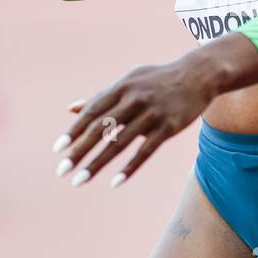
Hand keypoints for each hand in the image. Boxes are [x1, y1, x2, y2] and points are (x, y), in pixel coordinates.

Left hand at [51, 54, 221, 187]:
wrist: (199, 74)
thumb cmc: (158, 79)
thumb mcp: (129, 81)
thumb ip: (101, 96)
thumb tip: (71, 108)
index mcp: (122, 87)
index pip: (92, 112)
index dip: (74, 131)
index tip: (58, 149)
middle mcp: (134, 100)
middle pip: (101, 130)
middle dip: (79, 151)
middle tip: (61, 171)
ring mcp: (152, 114)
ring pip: (119, 144)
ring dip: (97, 164)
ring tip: (79, 181)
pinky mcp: (169, 127)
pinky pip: (145, 151)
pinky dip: (129, 168)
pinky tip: (114, 182)